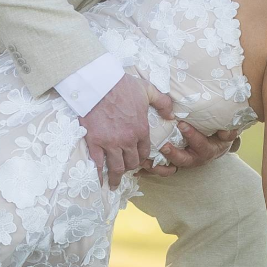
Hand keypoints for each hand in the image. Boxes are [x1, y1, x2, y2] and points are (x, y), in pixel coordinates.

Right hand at [79, 71, 173, 185]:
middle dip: (129, 167)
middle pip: (131, 162)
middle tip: (124, 169)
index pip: (144, 152)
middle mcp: (127, 140)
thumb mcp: (147, 89)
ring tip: (113, 184)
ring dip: (115, 177)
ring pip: (116, 167)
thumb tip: (171, 115)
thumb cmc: (122, 85)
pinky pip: (98, 164)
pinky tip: (98, 181)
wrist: (98, 82)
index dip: (141, 157)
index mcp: (141, 130)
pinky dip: (99, 174)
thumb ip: (162, 102)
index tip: (136, 160)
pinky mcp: (94, 142)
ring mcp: (110, 143)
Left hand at [147, 117, 242, 174]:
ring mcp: (183, 162)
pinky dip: (150, 168)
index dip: (192, 136)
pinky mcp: (173, 162)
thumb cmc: (218, 135)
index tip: (181, 124)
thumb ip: (228, 132)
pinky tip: (139, 167)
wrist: (215, 144)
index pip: (201, 145)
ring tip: (147, 161)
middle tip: (164, 146)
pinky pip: (161, 168)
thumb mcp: (226, 133)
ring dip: (159, 165)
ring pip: (170, 167)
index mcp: (207, 150)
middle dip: (174, 154)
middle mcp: (195, 158)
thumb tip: (227, 130)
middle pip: (184, 160)